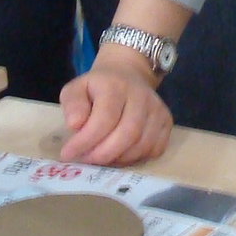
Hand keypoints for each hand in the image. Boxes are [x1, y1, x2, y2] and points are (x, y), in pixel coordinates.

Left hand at [60, 45, 172, 165]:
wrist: (127, 74)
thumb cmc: (98, 87)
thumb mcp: (76, 88)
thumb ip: (72, 104)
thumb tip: (75, 124)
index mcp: (116, 86)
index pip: (104, 119)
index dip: (86, 140)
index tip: (68, 153)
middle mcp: (141, 96)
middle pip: (127, 134)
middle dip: (103, 154)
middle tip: (85, 160)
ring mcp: (157, 109)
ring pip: (142, 144)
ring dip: (118, 159)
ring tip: (100, 159)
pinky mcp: (167, 121)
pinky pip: (155, 149)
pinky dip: (137, 158)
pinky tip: (120, 155)